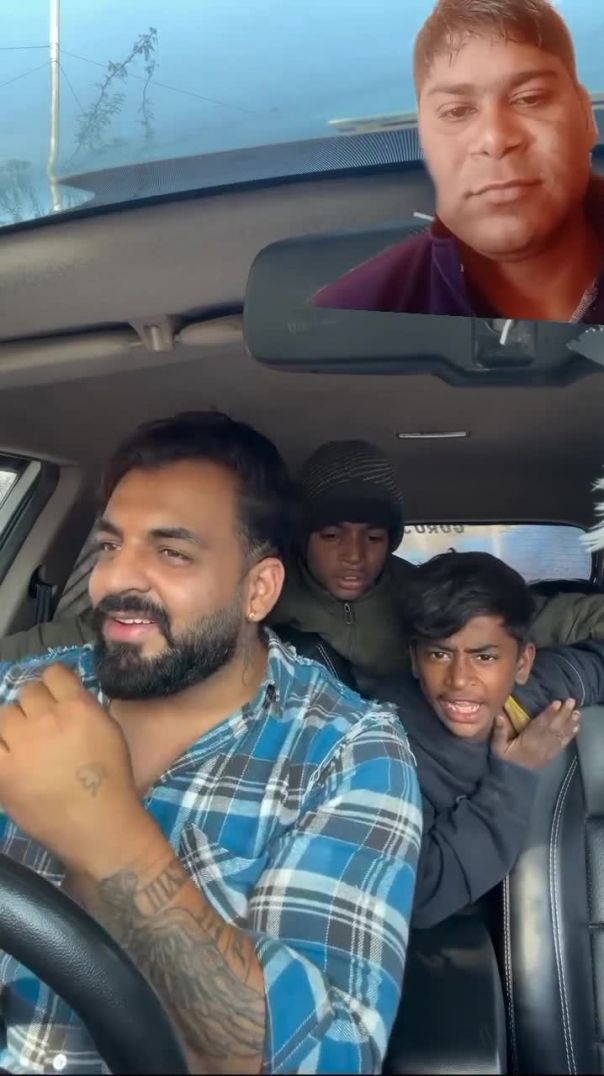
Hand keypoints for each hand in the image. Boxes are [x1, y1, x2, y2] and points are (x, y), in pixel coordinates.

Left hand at [0, 664, 154, 873]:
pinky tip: (11, 757)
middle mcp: (47, 718)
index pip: (53, 673)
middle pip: (27, 693)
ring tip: (23, 745)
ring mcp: (21, 744)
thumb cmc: (113, 780)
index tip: (54, 699)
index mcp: (78, 707)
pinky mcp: (3, 771)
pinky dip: (2, 747)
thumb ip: (84, 707)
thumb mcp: (108, 731)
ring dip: (14, 726)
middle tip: (41, 729)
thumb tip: (61, 696)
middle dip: (34, 708)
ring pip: (5, 714)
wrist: (100, 826)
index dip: (53, 685)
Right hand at [491, 698, 579, 770]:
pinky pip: (562, 744)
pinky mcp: (551, 755)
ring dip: (570, 723)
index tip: (557, 703)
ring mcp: (548, 751)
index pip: (539, 725)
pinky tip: (576, 728)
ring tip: (578, 712)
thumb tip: (499, 716)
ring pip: (560, 735)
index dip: (548, 714)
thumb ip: (499, 732)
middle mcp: (540, 745)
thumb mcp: (497, 748)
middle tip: (572, 702)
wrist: (513, 780)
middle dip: (563, 714)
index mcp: (527, 741)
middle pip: (553, 728)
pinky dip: (570, 736)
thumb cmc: (505, 760)